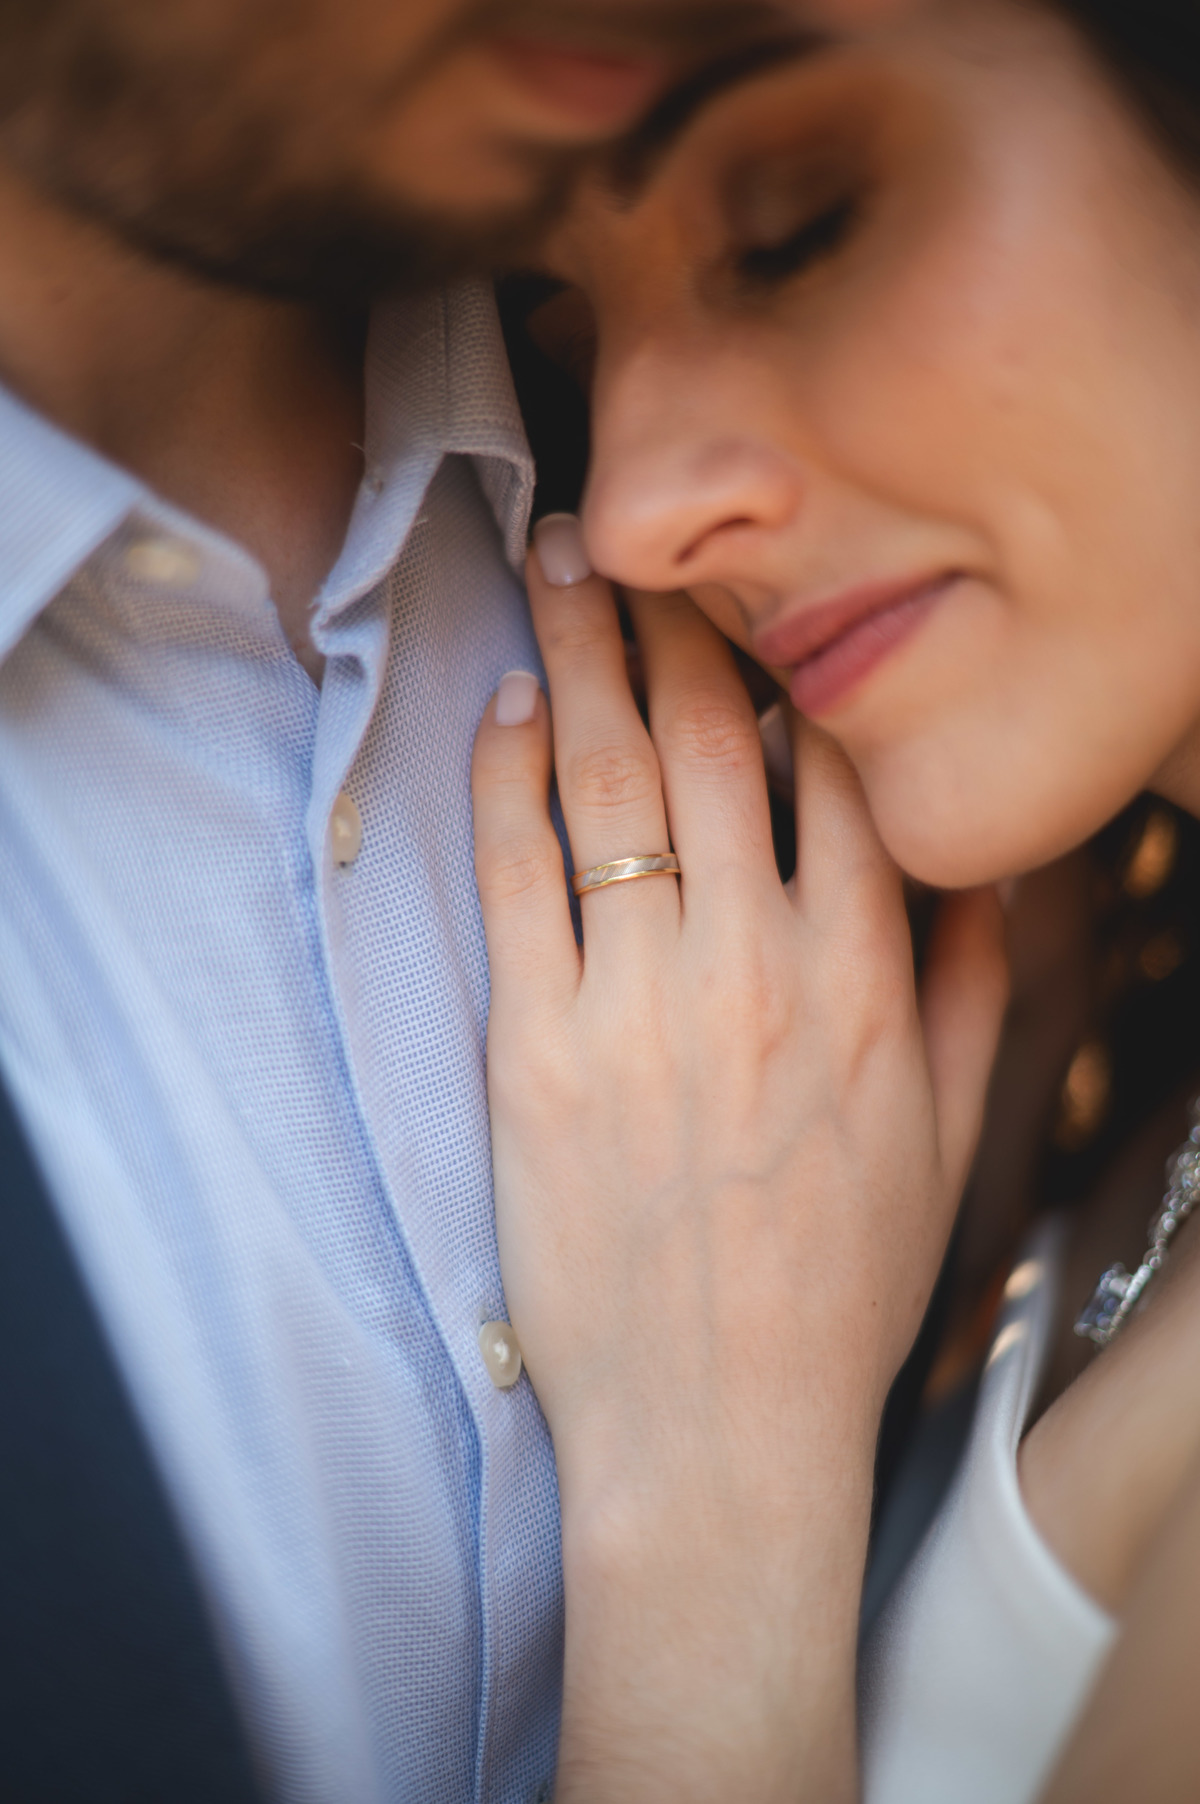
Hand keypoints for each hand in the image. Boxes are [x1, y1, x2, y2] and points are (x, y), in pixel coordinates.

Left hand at [472, 536, 1007, 1799]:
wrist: (718, 1432)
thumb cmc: (836, 1292)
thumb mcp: (945, 1144)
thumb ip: (968, 990)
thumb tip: (981, 867)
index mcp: (864, 984)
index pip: (836, 778)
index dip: (793, 673)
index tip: (757, 602)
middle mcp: (756, 969)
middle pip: (714, 748)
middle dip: (674, 623)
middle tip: (631, 535)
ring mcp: (640, 1004)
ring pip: (613, 785)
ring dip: (584, 656)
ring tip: (555, 564)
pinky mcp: (536, 1052)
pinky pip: (519, 880)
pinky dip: (509, 780)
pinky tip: (509, 706)